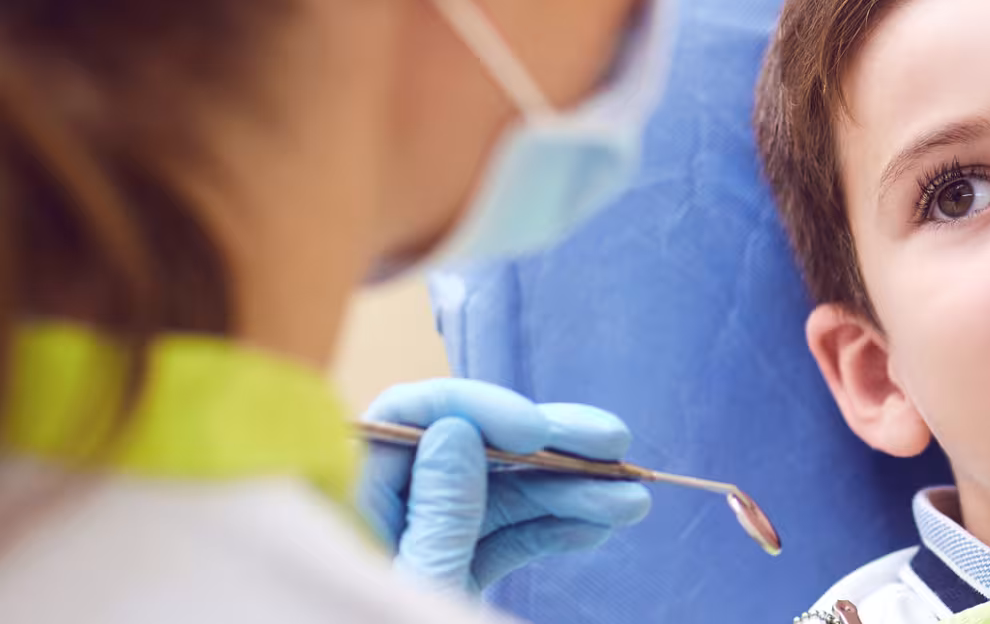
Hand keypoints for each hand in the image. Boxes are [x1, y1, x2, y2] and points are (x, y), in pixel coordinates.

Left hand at [356, 379, 653, 594]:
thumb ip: (438, 512)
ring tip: (632, 497)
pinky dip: (559, 526)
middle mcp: (391, 506)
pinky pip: (511, 532)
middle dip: (550, 445)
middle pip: (472, 446)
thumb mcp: (418, 582)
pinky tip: (602, 523)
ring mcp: (428, 534)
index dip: (479, 409)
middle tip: (615, 443)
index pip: (411, 417)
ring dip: (573, 489)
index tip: (536, 431)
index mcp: (355, 500)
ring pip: (505, 491)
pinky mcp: (459, 563)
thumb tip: (456, 432)